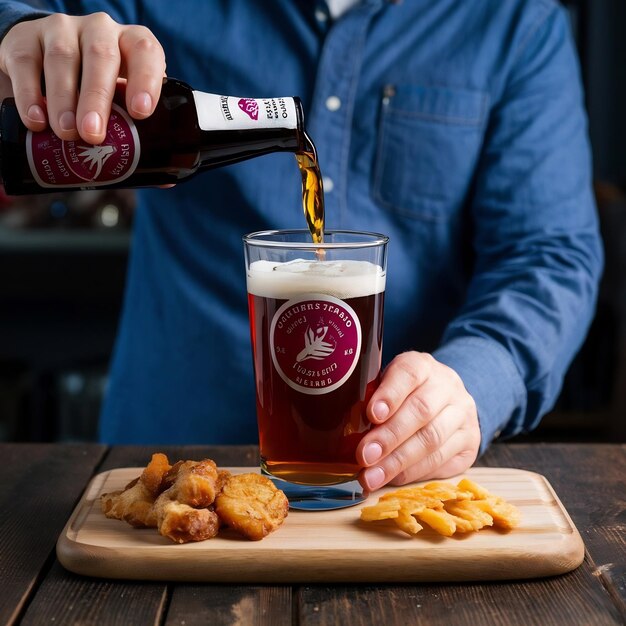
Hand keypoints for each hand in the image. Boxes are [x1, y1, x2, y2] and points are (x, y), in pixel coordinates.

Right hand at [0, 12, 165, 143]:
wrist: (45, 64)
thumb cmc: (98, 91)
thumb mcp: (120, 106)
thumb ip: (140, 136)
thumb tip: (164, 179)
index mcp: (131, 46)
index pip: (145, 52)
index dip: (146, 79)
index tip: (141, 113)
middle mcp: (99, 31)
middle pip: (101, 56)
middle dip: (98, 97)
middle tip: (93, 134)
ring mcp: (61, 31)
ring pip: (63, 59)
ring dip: (64, 99)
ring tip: (66, 134)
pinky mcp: (24, 40)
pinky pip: (27, 62)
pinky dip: (30, 94)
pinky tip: (36, 121)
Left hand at [356, 351, 480, 491]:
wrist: (448, 399)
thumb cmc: (405, 393)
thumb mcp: (388, 383)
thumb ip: (372, 397)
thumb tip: (343, 428)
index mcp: (423, 365)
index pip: (408, 373)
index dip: (390, 395)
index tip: (371, 414)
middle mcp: (448, 386)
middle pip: (420, 411)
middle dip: (389, 437)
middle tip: (364, 456)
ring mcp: (463, 414)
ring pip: (432, 440)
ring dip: (399, 463)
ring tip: (372, 477)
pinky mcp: (470, 442)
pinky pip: (442, 461)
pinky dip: (414, 473)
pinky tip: (393, 480)